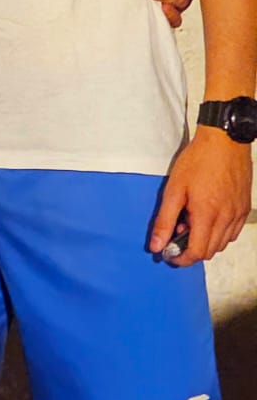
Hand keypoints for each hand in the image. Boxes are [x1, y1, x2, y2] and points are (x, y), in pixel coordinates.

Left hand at [149, 127, 251, 264]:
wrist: (224, 141)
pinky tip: (207, 219)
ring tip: (190, 223)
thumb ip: (164, 220)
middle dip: (191, 250)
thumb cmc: (198, 160)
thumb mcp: (174, 189)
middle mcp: (226, 217)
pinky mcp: (244, 207)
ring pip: (222, 243)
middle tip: (176, 234)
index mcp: (207, 214)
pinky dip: (219, 234)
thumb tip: (157, 245)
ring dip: (205, 242)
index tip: (169, 254)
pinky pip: (232, 232)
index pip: (196, 252)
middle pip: (210, 251)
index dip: (181, 258)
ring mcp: (238, 213)